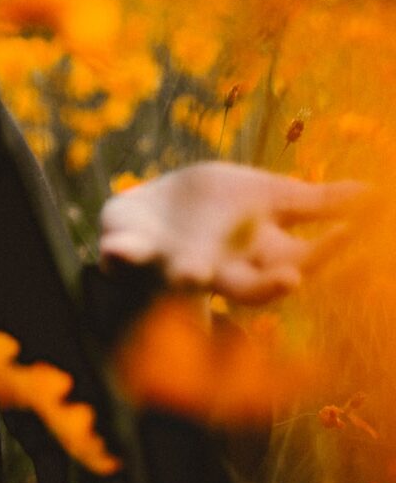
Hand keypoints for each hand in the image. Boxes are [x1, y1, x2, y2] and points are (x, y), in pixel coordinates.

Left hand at [98, 162, 364, 303]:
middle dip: (267, 287)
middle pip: (247, 288)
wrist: (155, 203)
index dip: (327, 251)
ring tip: (194, 274)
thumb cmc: (221, 206)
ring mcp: (171, 262)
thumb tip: (380, 195)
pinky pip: (123, 256)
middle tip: (290, 280)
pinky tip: (113, 252)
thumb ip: (317, 201)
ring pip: (183, 278)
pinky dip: (120, 255)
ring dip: (188, 276)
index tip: (352, 233)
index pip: (300, 262)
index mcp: (256, 257)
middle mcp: (219, 269)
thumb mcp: (269, 196)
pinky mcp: (131, 248)